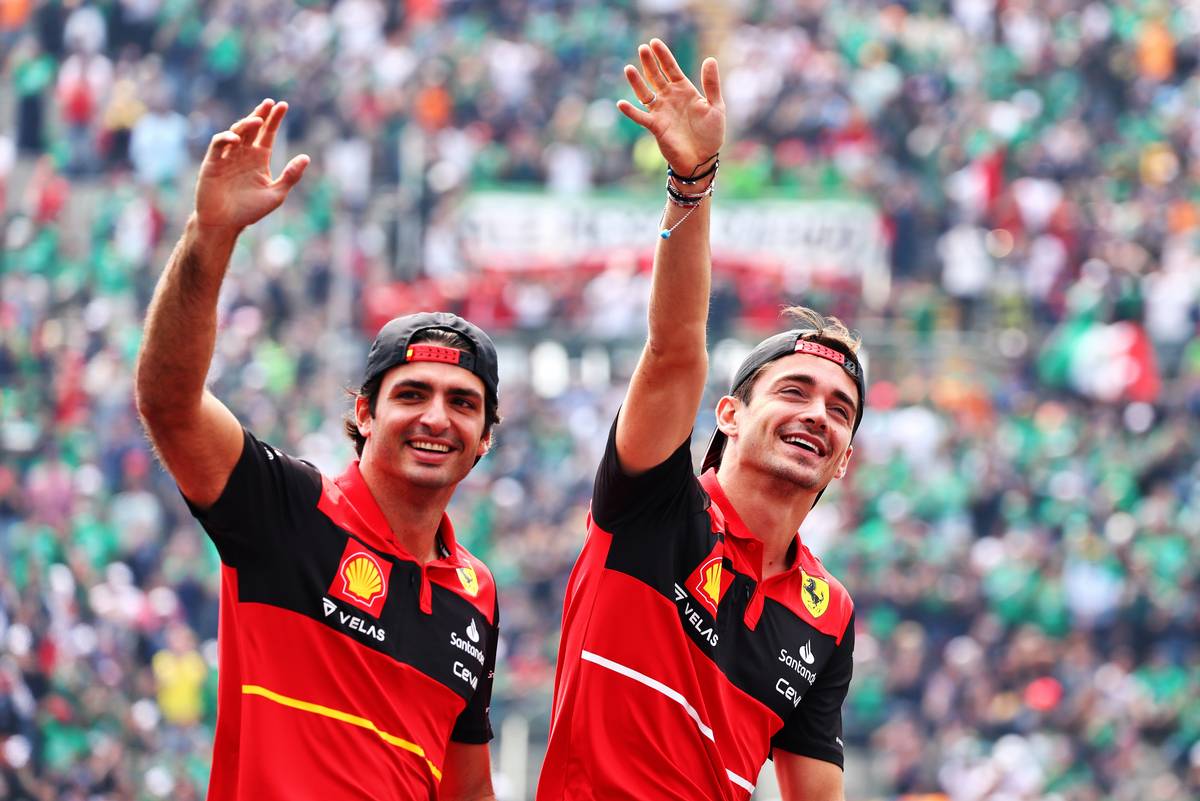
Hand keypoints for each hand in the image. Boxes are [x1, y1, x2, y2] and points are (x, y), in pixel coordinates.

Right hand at [194, 99, 309, 232]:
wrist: (226, 224)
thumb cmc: (250, 211)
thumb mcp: (276, 194)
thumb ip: (291, 176)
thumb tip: (306, 157)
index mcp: (259, 159)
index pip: (268, 134)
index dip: (274, 119)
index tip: (283, 105)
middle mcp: (243, 154)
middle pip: (252, 128)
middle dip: (261, 114)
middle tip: (270, 103)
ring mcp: (227, 156)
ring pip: (236, 132)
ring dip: (246, 124)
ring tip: (258, 120)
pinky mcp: (212, 162)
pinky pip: (218, 145)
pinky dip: (225, 138)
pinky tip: (236, 138)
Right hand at [616, 39, 724, 176]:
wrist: (702, 159)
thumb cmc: (711, 134)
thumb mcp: (716, 107)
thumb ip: (711, 85)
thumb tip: (710, 59)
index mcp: (684, 90)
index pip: (671, 68)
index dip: (663, 56)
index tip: (654, 42)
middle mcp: (669, 98)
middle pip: (655, 77)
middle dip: (649, 63)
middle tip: (642, 48)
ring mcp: (661, 112)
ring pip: (645, 93)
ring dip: (636, 82)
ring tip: (628, 68)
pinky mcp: (655, 126)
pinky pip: (640, 117)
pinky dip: (631, 111)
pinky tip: (621, 103)